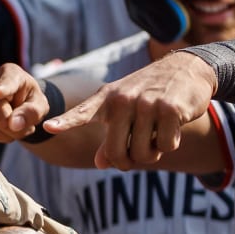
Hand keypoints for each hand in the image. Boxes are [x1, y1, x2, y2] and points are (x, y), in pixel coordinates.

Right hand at [0, 63, 52, 142]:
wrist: (11, 98)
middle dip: (14, 131)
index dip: (2, 89)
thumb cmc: (27, 99)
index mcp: (10, 72)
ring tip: (11, 126)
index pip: (6, 83)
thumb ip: (31, 113)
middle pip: (0, 118)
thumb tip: (13, 124)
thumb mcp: (39, 105)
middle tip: (23, 128)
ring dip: (3, 136)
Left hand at [43, 52, 216, 168]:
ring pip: (143, 153)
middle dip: (127, 162)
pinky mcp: (170, 109)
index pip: (81, 113)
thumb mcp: (124, 111)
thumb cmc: (149, 95)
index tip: (48, 127)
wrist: (186, 69)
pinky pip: (166, 146)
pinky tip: (172, 126)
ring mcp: (146, 104)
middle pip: (116, 152)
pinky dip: (170, 144)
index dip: (65, 122)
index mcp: (106, 99)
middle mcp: (123, 100)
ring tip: (155, 135)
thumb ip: (110, 137)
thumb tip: (99, 163)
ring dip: (152, 154)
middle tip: (136, 155)